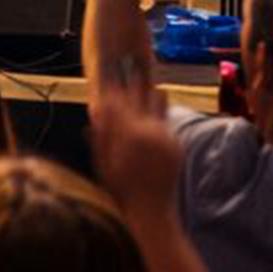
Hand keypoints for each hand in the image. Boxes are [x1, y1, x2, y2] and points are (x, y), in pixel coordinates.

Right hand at [88, 78, 179, 228]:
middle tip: (128, 62)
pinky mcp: (176, 144)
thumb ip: (101, 134)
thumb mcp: (103, 161)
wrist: (151, 209)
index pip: (117, 100)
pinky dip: (158, 111)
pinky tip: (156, 104)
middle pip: (139, 97)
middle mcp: (149, 130)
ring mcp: (165, 136)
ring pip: (159, 105)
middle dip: (132, 79)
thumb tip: (96, 110)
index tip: (108, 69)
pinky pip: (165, 120)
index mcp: (128, 133)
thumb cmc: (120, 188)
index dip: (112, 83)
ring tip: (147, 77)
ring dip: (150, 92)